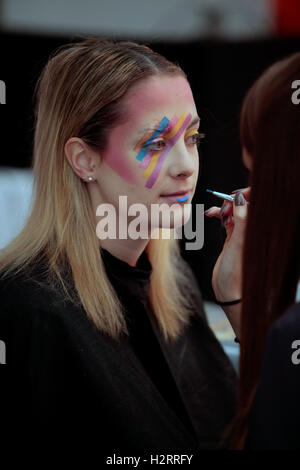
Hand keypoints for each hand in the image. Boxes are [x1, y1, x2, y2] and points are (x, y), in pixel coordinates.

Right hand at [205, 187, 249, 335]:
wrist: (229, 292)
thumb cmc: (238, 274)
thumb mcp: (239, 244)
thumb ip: (242, 220)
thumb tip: (240, 198)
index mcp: (260, 229)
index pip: (259, 203)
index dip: (247, 194)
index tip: (234, 195)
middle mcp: (253, 229)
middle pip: (245, 203)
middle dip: (232, 200)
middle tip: (222, 208)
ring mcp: (243, 232)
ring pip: (234, 210)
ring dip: (223, 207)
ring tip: (214, 214)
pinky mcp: (233, 237)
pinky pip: (227, 219)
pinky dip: (218, 214)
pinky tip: (210, 215)